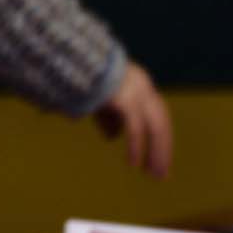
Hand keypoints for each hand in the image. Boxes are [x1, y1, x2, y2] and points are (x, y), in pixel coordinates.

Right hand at [92, 60, 172, 178]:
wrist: (69, 58)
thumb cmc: (81, 76)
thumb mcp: (97, 99)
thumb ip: (108, 116)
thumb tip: (113, 136)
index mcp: (140, 83)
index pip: (157, 114)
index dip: (159, 138)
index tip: (158, 159)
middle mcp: (143, 85)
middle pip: (161, 121)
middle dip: (163, 148)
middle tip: (162, 174)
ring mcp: (136, 90)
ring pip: (155, 126)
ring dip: (156, 152)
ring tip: (154, 174)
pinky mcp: (124, 98)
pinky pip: (135, 128)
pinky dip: (136, 147)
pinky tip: (133, 163)